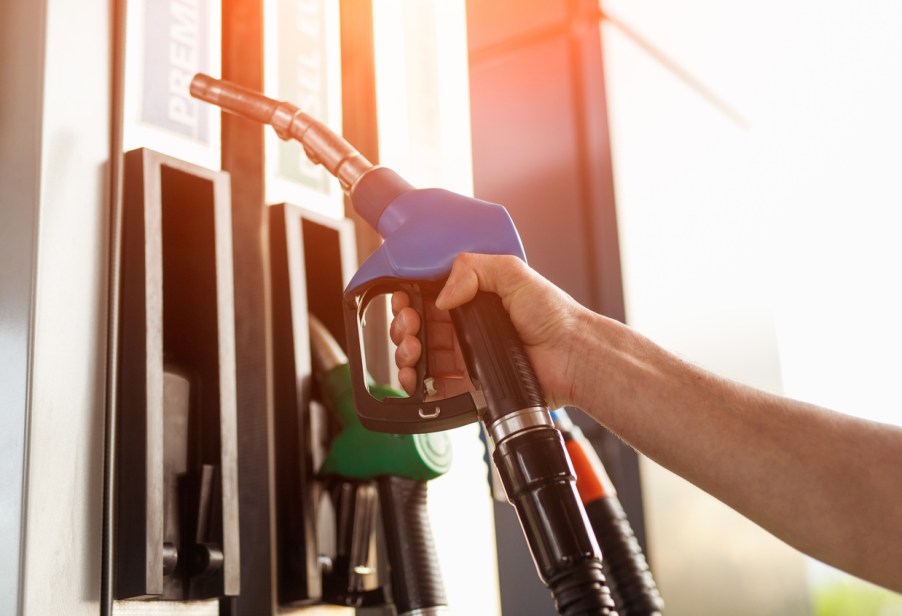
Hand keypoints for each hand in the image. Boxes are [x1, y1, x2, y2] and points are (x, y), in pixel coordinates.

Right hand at [389, 253, 592, 408]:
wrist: (573, 356)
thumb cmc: (554, 316)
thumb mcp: (513, 272)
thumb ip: (473, 268)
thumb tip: (441, 294)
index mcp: (472, 299)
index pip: (427, 297)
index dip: (409, 300)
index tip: (404, 301)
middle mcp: (466, 328)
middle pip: (418, 329)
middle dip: (403, 327)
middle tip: (410, 327)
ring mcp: (466, 357)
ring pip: (420, 358)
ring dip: (405, 355)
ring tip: (412, 352)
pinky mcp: (470, 386)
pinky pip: (434, 388)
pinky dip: (417, 386)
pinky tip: (413, 379)